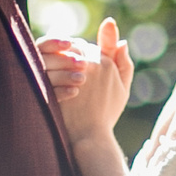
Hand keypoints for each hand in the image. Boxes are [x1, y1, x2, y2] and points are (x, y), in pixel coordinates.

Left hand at [44, 18, 131, 144]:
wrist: (90, 134)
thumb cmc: (107, 113)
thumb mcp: (123, 88)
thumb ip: (124, 63)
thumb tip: (123, 41)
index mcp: (106, 63)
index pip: (89, 46)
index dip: (81, 52)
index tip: (79, 63)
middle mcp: (90, 63)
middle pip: (74, 46)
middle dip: (70, 53)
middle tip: (67, 65)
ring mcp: (72, 72)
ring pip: (62, 52)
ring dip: (59, 57)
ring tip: (57, 69)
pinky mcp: (59, 80)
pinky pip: (52, 63)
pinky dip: (51, 65)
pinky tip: (50, 75)